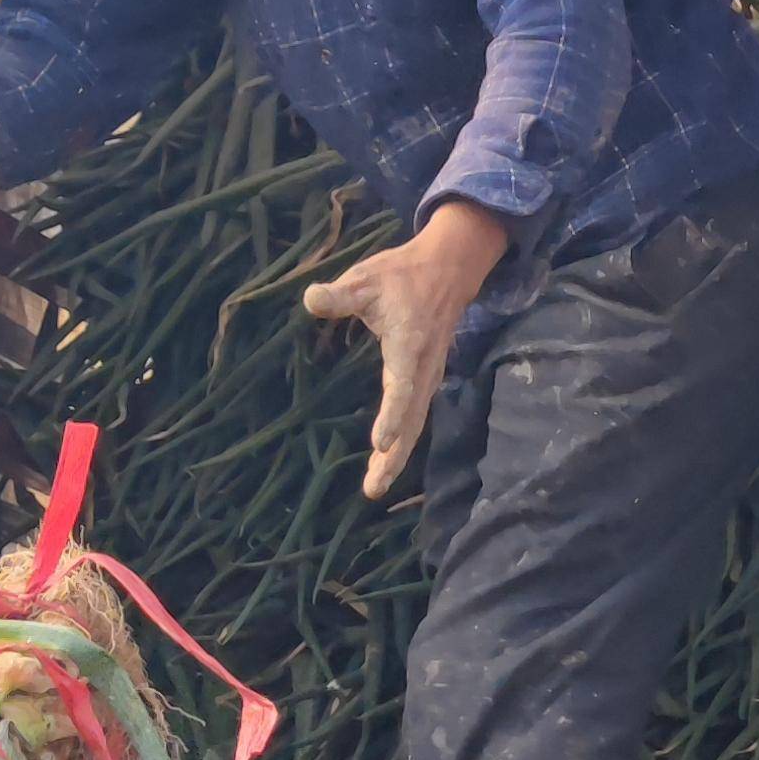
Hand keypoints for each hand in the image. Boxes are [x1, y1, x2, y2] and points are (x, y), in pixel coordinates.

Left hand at [299, 203, 514, 499]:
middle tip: (373, 488)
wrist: (448, 272)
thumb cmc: (402, 276)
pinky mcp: (425, 381)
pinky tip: (386, 460)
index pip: (401, 387)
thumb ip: (339, 295)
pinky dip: (402, 442)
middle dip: (394, 456)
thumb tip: (310, 300)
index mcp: (408, 347)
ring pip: (415, 424)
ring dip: (397, 457)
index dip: (392, 415)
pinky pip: (415, 418)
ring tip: (375, 485)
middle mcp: (423, 370)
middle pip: (411, 421)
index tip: (380, 442)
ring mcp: (427, 378)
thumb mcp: (366, 279)